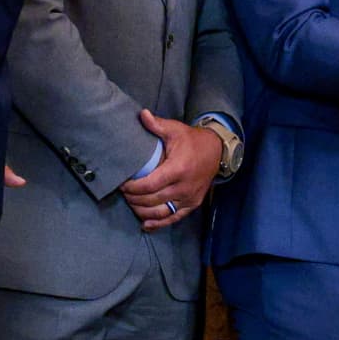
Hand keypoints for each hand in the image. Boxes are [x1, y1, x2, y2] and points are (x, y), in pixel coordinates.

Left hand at [120, 109, 224, 231]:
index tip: (121, 184)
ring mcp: (189, 198)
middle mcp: (184, 187)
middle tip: (123, 193)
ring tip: (131, 204)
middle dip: (134, 198)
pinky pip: (174, 218)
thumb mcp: (175, 129)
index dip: (133, 187)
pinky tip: (145, 224)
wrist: (217, 151)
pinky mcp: (192, 204)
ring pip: (161, 212)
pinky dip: (158, 224)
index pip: (150, 184)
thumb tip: (141, 114)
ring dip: (142, 211)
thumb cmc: (192, 140)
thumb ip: (157, 125)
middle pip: (152, 200)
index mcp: (178, 169)